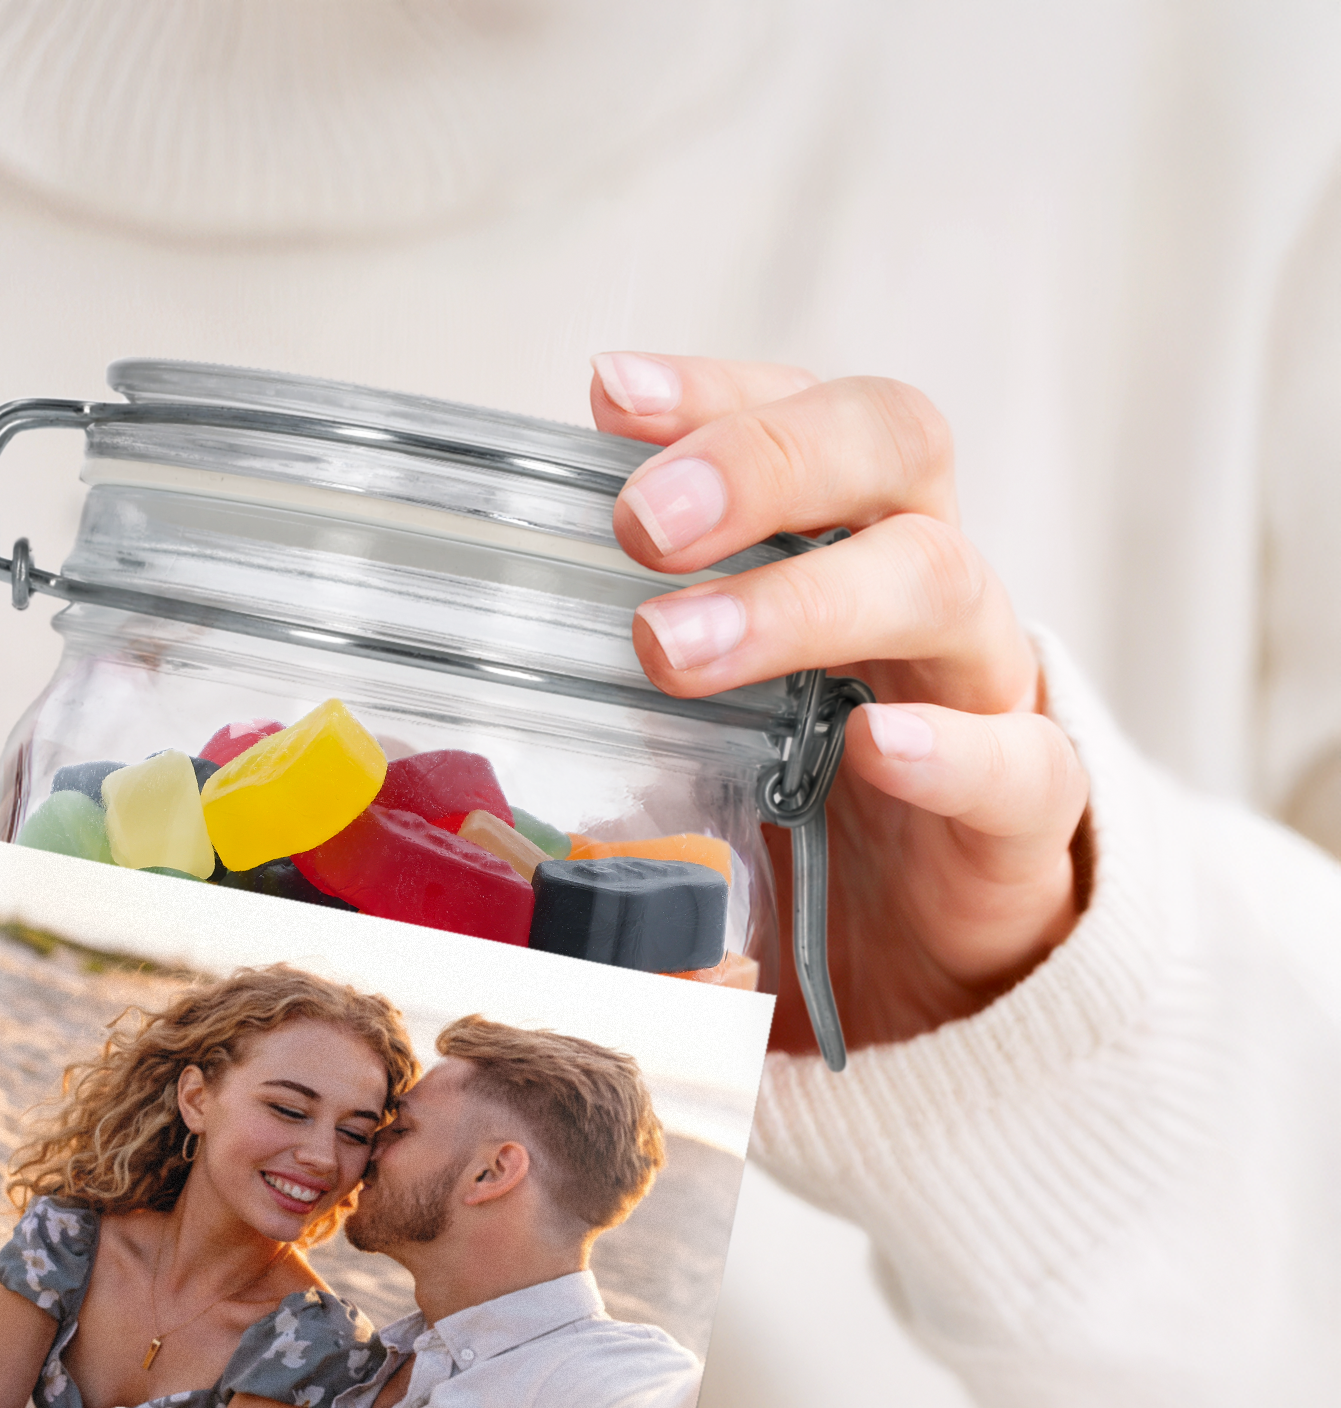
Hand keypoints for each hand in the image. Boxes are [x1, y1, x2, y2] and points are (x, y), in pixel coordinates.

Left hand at [592, 353, 1090, 1052]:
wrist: (930, 947)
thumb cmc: (798, 807)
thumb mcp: (698, 718)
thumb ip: (620, 669)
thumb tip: (453, 666)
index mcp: (842, 540)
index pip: (801, 412)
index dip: (715, 394)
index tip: (608, 396)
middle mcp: (922, 584)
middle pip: (890, 446)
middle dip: (760, 463)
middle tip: (642, 523)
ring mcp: (980, 688)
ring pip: (940, 584)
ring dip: (802, 600)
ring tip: (675, 648)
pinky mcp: (1021, 814)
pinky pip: (1015, 762)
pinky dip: (948, 750)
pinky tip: (873, 748)